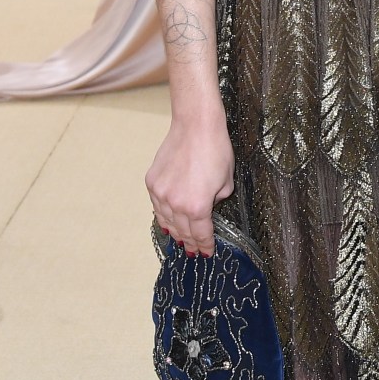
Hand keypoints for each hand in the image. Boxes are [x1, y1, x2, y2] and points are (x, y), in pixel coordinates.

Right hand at [146, 115, 234, 255]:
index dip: (205, 245)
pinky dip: (162, 216)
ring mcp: (161, 193)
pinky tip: (167, 222)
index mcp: (198, 207)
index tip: (206, 253)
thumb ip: (216, 201)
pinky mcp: (152, 182)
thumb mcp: (226, 182)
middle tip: (193, 252)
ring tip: (180, 241)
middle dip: (190, 243)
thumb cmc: (216, 150)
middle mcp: (176, 204)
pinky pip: (157, 206)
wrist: (195, 126)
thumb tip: (207, 207)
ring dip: (175, 232)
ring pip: (167, 221)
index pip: (201, 234)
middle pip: (183, 231)